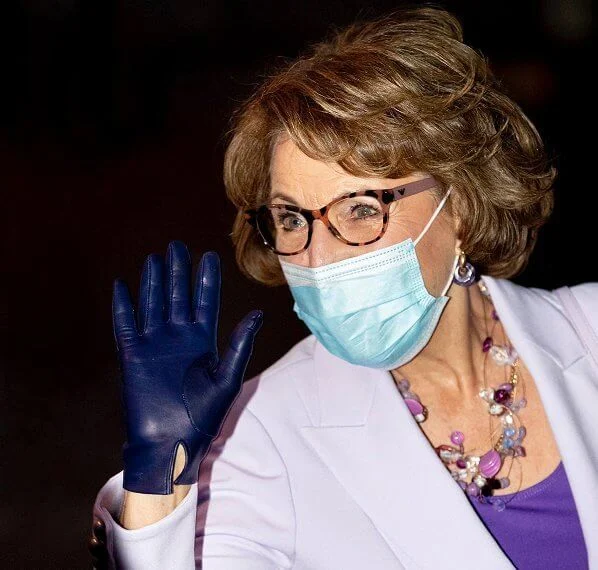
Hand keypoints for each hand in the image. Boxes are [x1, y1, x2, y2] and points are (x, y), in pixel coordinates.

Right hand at [112, 240, 262, 494]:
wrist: (172, 442)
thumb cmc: (204, 414)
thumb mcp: (228, 377)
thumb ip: (240, 344)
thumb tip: (259, 313)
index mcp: (203, 340)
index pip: (205, 301)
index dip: (206, 279)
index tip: (209, 255)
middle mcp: (179, 337)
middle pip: (178, 295)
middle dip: (178, 271)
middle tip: (177, 245)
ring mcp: (155, 344)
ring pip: (153, 304)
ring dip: (153, 282)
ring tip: (154, 258)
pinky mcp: (133, 355)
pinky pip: (126, 325)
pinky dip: (123, 306)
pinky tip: (122, 286)